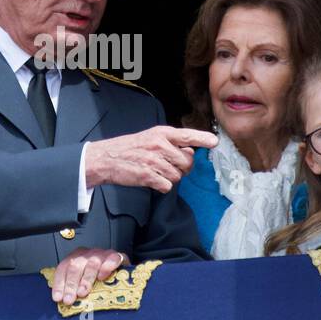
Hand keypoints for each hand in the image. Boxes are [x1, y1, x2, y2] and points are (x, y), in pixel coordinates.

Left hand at [51, 248, 129, 302]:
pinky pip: (112, 259)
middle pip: (75, 266)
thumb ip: (74, 289)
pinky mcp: (116, 256)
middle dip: (71, 284)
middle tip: (69, 299)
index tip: (58, 298)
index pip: (63, 268)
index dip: (59, 284)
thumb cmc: (98, 277)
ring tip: (82, 292)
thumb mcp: (82, 282)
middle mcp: (86, 254)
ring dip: (86, 280)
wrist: (118, 266)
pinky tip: (102, 277)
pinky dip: (106, 267)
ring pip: (91, 264)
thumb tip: (64, 303)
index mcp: (75, 258)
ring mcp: (101, 254)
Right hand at [83, 126, 217, 192]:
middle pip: (187, 162)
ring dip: (170, 178)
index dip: (202, 139)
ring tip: (156, 172)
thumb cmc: (130, 148)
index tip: (214, 142)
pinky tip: (151, 179)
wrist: (106, 158)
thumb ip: (171, 142)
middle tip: (169, 166)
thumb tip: (191, 152)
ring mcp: (153, 160)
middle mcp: (159, 145)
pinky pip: (167, 186)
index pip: (187, 135)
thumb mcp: (151, 137)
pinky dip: (162, 186)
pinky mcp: (147, 175)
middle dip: (182, 168)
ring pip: (178, 176)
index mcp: (161, 133)